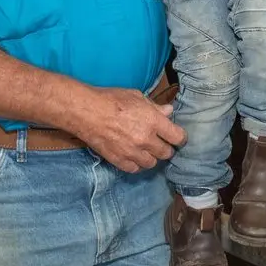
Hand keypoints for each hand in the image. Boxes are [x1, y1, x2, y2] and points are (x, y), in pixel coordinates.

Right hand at [67, 85, 185, 172]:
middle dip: (166, 148)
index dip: (179, 137)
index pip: (177, 137)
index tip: (177, 136)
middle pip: (166, 153)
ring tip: (147, 150)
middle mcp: (146, 139)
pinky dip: (137, 164)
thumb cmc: (111, 99)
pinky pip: (135, 169)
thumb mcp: (136, 96)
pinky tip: (134, 156)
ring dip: (152, 157)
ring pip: (152, 163)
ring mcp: (132, 152)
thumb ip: (154, 107)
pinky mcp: (119, 161)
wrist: (86, 112)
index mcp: (153, 121)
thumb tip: (169, 111)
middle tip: (161, 143)